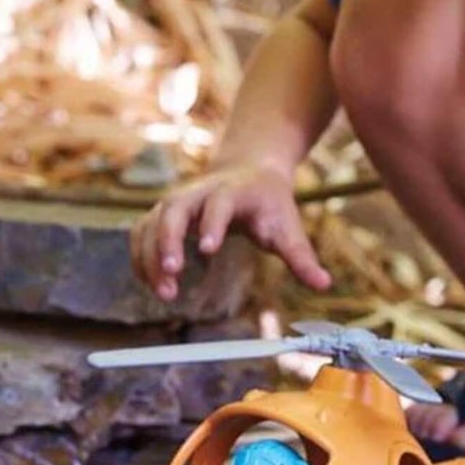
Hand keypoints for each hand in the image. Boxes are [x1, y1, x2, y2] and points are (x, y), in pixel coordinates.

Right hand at [130, 161, 331, 301]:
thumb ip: (301, 258)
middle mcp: (198, 192)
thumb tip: (324, 285)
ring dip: (150, 257)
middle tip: (172, 275)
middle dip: (168, 241)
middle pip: (173, 209)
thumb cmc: (270, 204)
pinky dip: (140, 258)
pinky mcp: (163, 214)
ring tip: (164, 293)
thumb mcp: (289, 228)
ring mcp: (176, 201)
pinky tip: (149, 284)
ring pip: (152, 222)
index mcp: (232, 191)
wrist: (250, 172)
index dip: (212, 224)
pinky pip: (142, 233)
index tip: (208, 249)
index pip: (219, 204)